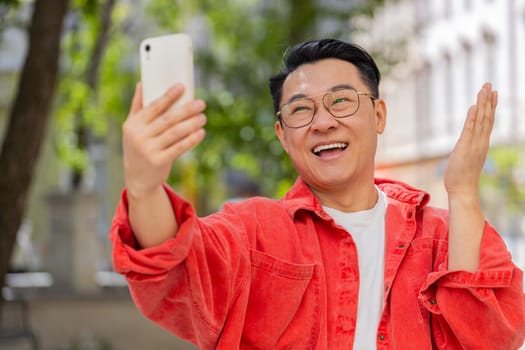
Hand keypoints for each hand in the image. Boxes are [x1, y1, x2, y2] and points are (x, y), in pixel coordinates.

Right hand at [122, 83, 206, 198]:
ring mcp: (149, 150)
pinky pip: (179, 147)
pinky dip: (191, 140)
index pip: (153, 106)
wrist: (137, 178)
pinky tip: (201, 133)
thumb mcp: (132, 128)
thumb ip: (137, 106)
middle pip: (168, 119)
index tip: (182, 86)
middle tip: (201, 103)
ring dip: (192, 124)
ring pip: (175, 133)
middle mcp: (139, 136)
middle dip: (186, 110)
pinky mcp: (159, 161)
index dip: (169, 96)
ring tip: (203, 117)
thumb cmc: (137, 147)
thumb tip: (142, 83)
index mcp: (133, 124)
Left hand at [444, 83, 496, 197]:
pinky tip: (474, 107)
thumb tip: (465, 141)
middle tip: (489, 84)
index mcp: (481, 143)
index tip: (494, 92)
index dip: (491, 106)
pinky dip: (472, 118)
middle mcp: (481, 142)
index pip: (488, 121)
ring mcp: (474, 145)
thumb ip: (468, 147)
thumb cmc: (462, 176)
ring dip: (482, 104)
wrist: (462, 190)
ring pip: (480, 121)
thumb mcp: (466, 157)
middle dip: (488, 100)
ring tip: (484, 89)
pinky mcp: (465, 148)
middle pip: (486, 117)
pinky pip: (470, 130)